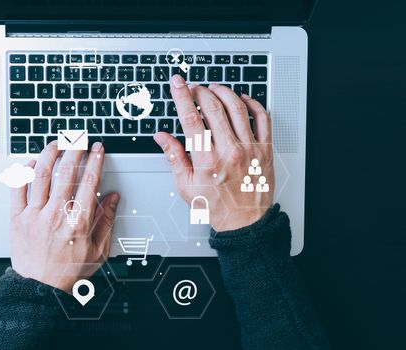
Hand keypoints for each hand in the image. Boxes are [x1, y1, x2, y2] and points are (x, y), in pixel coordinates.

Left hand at [9, 142, 118, 292]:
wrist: (40, 288)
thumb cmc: (68, 270)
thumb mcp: (98, 250)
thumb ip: (107, 221)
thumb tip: (113, 198)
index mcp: (79, 221)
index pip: (90, 181)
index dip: (95, 160)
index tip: (98, 149)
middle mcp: (57, 214)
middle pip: (66, 172)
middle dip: (74, 150)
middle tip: (79, 140)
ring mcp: (35, 215)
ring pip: (42, 175)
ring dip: (50, 154)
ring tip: (57, 143)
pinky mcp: (17, 218)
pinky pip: (18, 189)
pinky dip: (24, 172)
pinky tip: (31, 162)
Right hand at [154, 75, 273, 230]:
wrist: (245, 222)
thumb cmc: (216, 205)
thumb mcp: (186, 185)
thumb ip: (173, 157)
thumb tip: (162, 137)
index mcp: (207, 160)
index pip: (191, 119)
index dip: (182, 96)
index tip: (177, 83)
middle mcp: (229, 151)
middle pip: (214, 108)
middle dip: (201, 91)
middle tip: (194, 87)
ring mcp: (250, 148)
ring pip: (238, 108)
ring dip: (224, 92)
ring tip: (215, 88)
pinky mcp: (265, 149)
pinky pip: (263, 118)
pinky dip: (253, 104)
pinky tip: (243, 99)